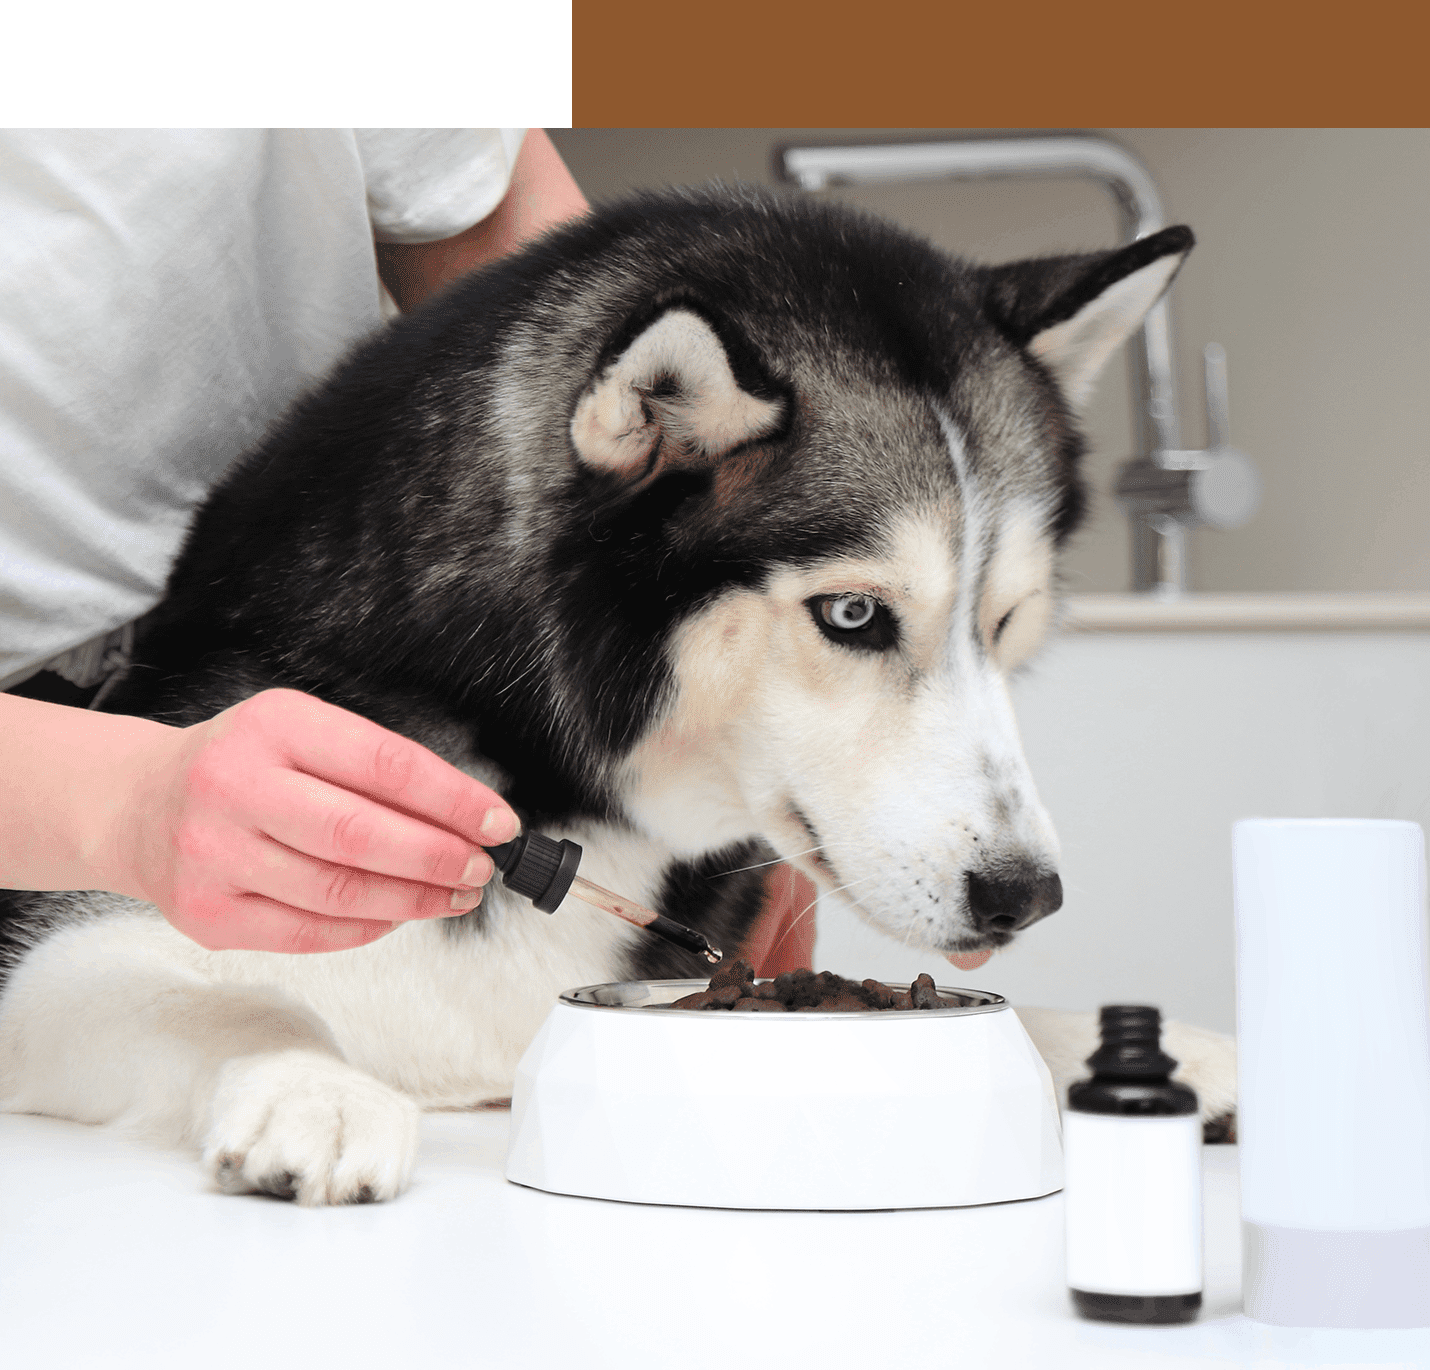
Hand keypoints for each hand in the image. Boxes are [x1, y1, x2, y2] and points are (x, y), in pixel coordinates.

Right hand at [116, 689, 518, 953]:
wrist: (138, 804)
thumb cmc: (241, 765)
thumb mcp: (302, 734)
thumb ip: (375, 770)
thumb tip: (465, 817)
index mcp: (273, 726)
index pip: (385, 764)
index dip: (453, 799)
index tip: (498, 822)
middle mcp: (234, 785)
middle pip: (361, 834)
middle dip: (438, 857)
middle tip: (480, 867)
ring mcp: (214, 854)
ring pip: (338, 892)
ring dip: (413, 899)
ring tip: (453, 894)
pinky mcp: (206, 913)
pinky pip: (308, 933)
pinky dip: (367, 928)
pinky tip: (397, 914)